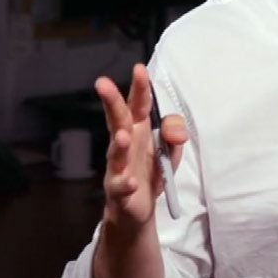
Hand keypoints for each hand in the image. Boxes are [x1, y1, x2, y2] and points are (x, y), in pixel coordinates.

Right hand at [96, 63, 186, 226]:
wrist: (138, 207)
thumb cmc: (152, 169)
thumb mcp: (171, 149)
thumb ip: (174, 133)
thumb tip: (175, 131)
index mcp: (139, 129)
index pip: (139, 104)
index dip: (140, 88)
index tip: (139, 69)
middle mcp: (125, 144)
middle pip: (117, 120)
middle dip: (112, 102)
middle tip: (102, 84)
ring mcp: (118, 167)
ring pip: (115, 153)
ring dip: (118, 144)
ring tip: (123, 136)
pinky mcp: (118, 191)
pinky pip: (120, 186)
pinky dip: (125, 184)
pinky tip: (131, 182)